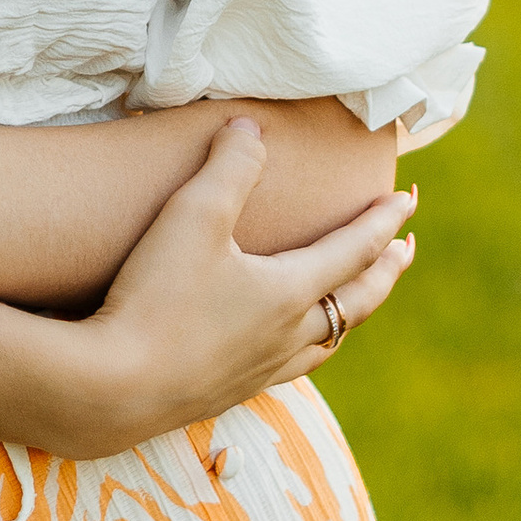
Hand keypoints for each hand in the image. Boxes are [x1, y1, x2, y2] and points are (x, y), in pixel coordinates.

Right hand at [73, 120, 415, 452]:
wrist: (113, 389)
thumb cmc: (156, 299)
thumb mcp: (192, 216)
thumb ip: (228, 167)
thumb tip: (250, 128)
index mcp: (290, 291)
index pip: (353, 249)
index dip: (382, 221)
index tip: (407, 200)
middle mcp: (287, 336)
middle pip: (357, 302)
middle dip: (386, 271)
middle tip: (406, 249)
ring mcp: (259, 371)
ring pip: (327, 343)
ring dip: (351, 315)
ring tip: (355, 302)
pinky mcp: (227, 393)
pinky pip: (289, 370)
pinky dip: (306, 349)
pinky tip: (285, 348)